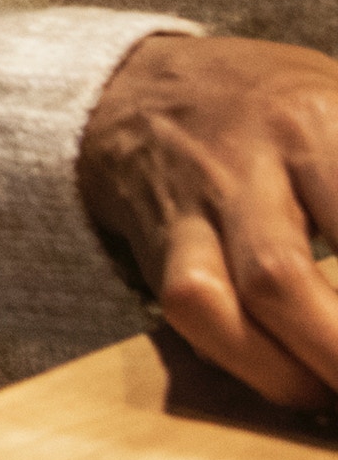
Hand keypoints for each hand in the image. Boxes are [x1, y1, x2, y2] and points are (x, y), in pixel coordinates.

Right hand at [78, 30, 337, 407]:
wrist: (143, 81)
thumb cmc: (284, 105)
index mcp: (316, 118)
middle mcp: (246, 160)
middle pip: (283, 276)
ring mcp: (194, 206)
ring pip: (222, 300)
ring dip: (294, 370)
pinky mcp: (160, 243)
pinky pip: (190, 309)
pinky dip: (249, 359)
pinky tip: (298, 378)